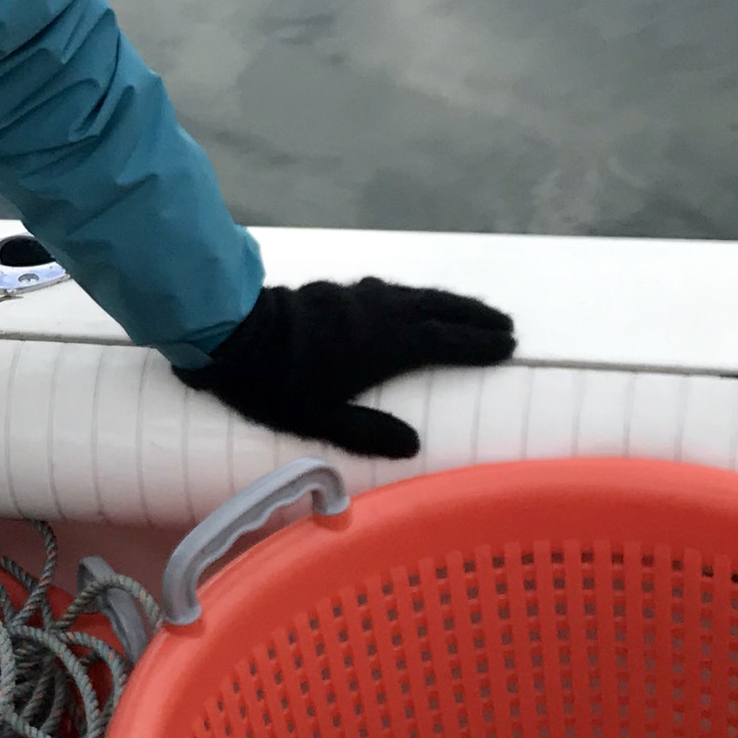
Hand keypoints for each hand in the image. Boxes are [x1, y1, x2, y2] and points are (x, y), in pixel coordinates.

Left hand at [184, 278, 515, 460]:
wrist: (230, 332)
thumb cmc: (274, 383)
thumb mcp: (318, 420)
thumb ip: (366, 433)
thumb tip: (414, 446)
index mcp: (382, 346)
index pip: (443, 341)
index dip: (477, 343)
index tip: (508, 345)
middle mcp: (377, 314)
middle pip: (437, 308)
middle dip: (472, 315)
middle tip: (504, 322)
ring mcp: (355, 297)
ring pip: (412, 295)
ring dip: (445, 301)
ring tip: (467, 310)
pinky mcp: (334, 291)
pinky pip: (388, 291)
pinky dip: (411, 297)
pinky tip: (405, 302)